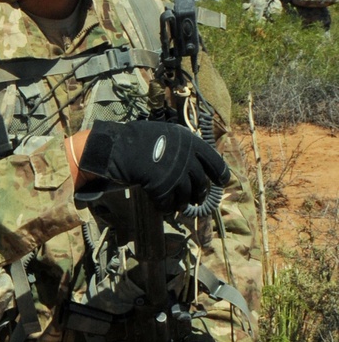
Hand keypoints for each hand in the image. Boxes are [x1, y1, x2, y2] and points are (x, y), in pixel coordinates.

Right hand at [79, 119, 229, 213]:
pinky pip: (168, 203)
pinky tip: (164, 208)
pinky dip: (167, 207)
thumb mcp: (167, 133)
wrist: (120, 148)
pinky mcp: (162, 188)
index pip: (214, 161)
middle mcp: (187, 159)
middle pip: (200, 183)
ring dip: (183, 203)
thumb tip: (193, 158)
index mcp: (191, 143)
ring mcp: (175, 175)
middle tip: (197, 199)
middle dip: (199, 194)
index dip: (220, 174)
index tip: (222, 182)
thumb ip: (182, 146)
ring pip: (186, 196)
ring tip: (179, 206)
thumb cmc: (140, 138)